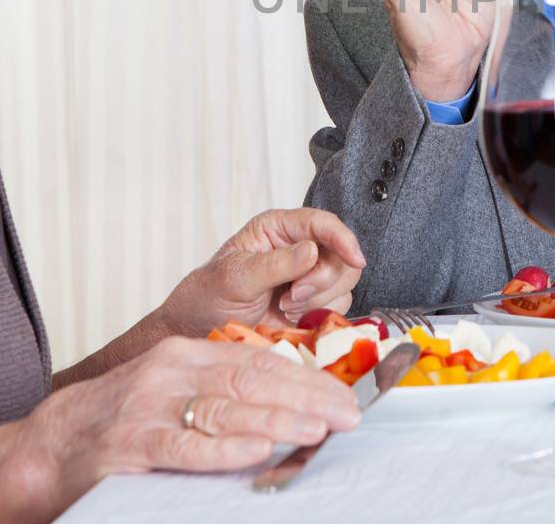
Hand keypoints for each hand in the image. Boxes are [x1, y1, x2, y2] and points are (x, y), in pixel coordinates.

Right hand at [13, 337, 359, 510]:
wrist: (46, 446)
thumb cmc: (119, 422)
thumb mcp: (171, 392)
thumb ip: (220, 394)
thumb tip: (287, 407)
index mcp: (184, 354)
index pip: (258, 360)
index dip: (305, 378)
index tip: (343, 396)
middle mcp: (168, 372)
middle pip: (250, 380)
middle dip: (305, 398)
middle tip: (345, 416)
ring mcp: (147, 407)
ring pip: (224, 408)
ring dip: (276, 420)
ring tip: (316, 430)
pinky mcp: (129, 445)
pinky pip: (183, 445)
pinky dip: (223, 448)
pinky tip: (256, 450)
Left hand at [155, 209, 365, 335]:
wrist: (200, 331)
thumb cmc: (209, 296)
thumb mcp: (235, 277)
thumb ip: (274, 264)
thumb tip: (311, 251)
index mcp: (279, 229)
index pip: (322, 223)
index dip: (343, 238)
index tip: (355, 258)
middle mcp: (299, 249)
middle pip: (341, 255)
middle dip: (322, 280)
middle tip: (292, 296)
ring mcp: (308, 278)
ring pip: (344, 282)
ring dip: (318, 300)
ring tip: (285, 307)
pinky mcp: (314, 306)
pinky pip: (339, 306)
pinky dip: (320, 315)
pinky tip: (292, 318)